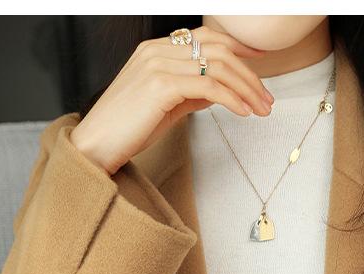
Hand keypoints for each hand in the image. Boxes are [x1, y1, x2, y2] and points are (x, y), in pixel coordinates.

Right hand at [69, 25, 274, 175]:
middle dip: (249, 73)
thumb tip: (219, 91)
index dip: (239, 49)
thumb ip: (191, 92)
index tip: (261, 65)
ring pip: (218, 67)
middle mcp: (157, 50)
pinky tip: (243, 112)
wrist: (96, 144)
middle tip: (267, 98)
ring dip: (246, 88)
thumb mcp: (165, 104)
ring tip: (261, 109)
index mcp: (156, 49)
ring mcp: (158, 64)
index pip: (207, 38)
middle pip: (218, 49)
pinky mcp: (161, 85)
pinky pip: (208, 86)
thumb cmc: (127, 128)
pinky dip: (232, 99)